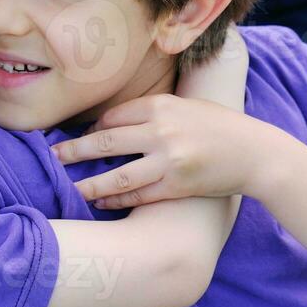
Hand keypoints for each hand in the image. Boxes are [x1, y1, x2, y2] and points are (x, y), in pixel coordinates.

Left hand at [51, 94, 273, 209]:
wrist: (253, 152)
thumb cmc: (218, 126)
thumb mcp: (186, 106)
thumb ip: (154, 111)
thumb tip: (114, 122)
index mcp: (162, 105)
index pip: (114, 116)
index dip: (92, 128)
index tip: (79, 136)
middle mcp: (162, 131)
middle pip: (106, 142)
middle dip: (75, 150)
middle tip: (53, 156)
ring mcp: (169, 161)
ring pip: (117, 175)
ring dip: (90, 183)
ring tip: (71, 187)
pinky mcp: (176, 186)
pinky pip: (138, 196)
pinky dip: (116, 200)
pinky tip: (101, 202)